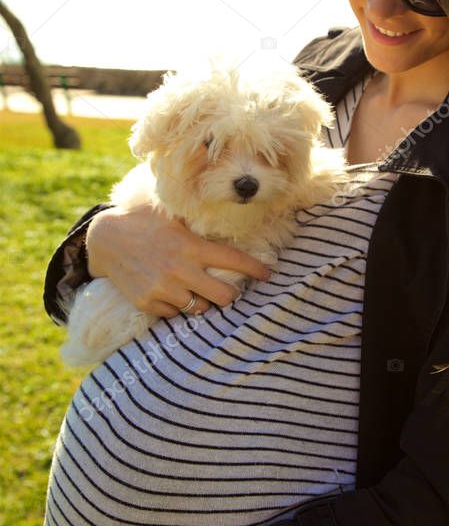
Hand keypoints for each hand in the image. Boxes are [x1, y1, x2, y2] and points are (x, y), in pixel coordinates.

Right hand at [85, 202, 270, 317]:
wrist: (104, 239)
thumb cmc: (143, 220)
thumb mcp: (172, 214)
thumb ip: (198, 220)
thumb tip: (227, 211)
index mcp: (191, 246)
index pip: (234, 261)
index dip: (255, 270)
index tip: (267, 275)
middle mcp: (181, 270)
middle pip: (225, 296)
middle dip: (232, 295)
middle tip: (231, 290)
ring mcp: (164, 289)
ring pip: (200, 308)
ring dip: (204, 302)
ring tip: (201, 292)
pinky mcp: (148, 303)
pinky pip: (175, 313)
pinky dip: (178, 306)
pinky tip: (173, 293)